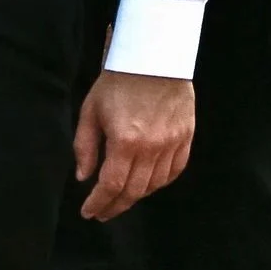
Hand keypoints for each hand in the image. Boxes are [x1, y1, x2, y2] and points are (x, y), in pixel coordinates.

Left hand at [73, 69, 194, 219]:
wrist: (154, 57)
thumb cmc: (118, 82)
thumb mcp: (90, 112)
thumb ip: (84, 147)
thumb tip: (83, 177)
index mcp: (124, 141)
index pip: (110, 186)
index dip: (98, 203)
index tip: (88, 211)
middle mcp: (151, 145)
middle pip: (134, 190)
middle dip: (115, 206)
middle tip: (103, 212)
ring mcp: (172, 140)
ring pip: (156, 183)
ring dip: (138, 195)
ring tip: (124, 197)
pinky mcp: (186, 134)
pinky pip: (177, 168)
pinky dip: (162, 181)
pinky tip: (150, 183)